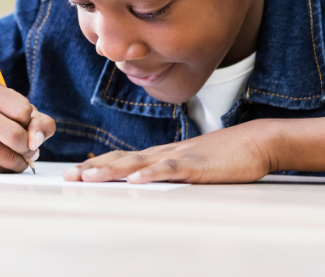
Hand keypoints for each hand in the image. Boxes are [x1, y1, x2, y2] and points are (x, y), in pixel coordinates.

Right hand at [0, 80, 55, 172]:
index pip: (23, 111)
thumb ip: (39, 123)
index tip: (20, 123)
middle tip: (25, 148)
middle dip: (28, 147)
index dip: (29, 122)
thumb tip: (36, 142)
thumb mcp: (16, 110)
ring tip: (8, 153)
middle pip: (16, 136)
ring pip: (8, 159)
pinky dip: (3, 170)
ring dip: (17, 162)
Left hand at [63, 121, 277, 183]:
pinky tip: (136, 180)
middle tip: (69, 177)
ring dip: (111, 171)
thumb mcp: (189, 165)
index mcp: (160, 154)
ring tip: (89, 177)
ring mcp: (179, 157)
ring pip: (138, 164)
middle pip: (121, 160)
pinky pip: (170, 169)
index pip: (121, 158)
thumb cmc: (225, 155)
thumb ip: (168, 172)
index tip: (74, 172)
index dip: (96, 165)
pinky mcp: (197, 165)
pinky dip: (151, 174)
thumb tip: (147, 182)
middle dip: (93, 168)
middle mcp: (163, 153)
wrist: (256, 142)